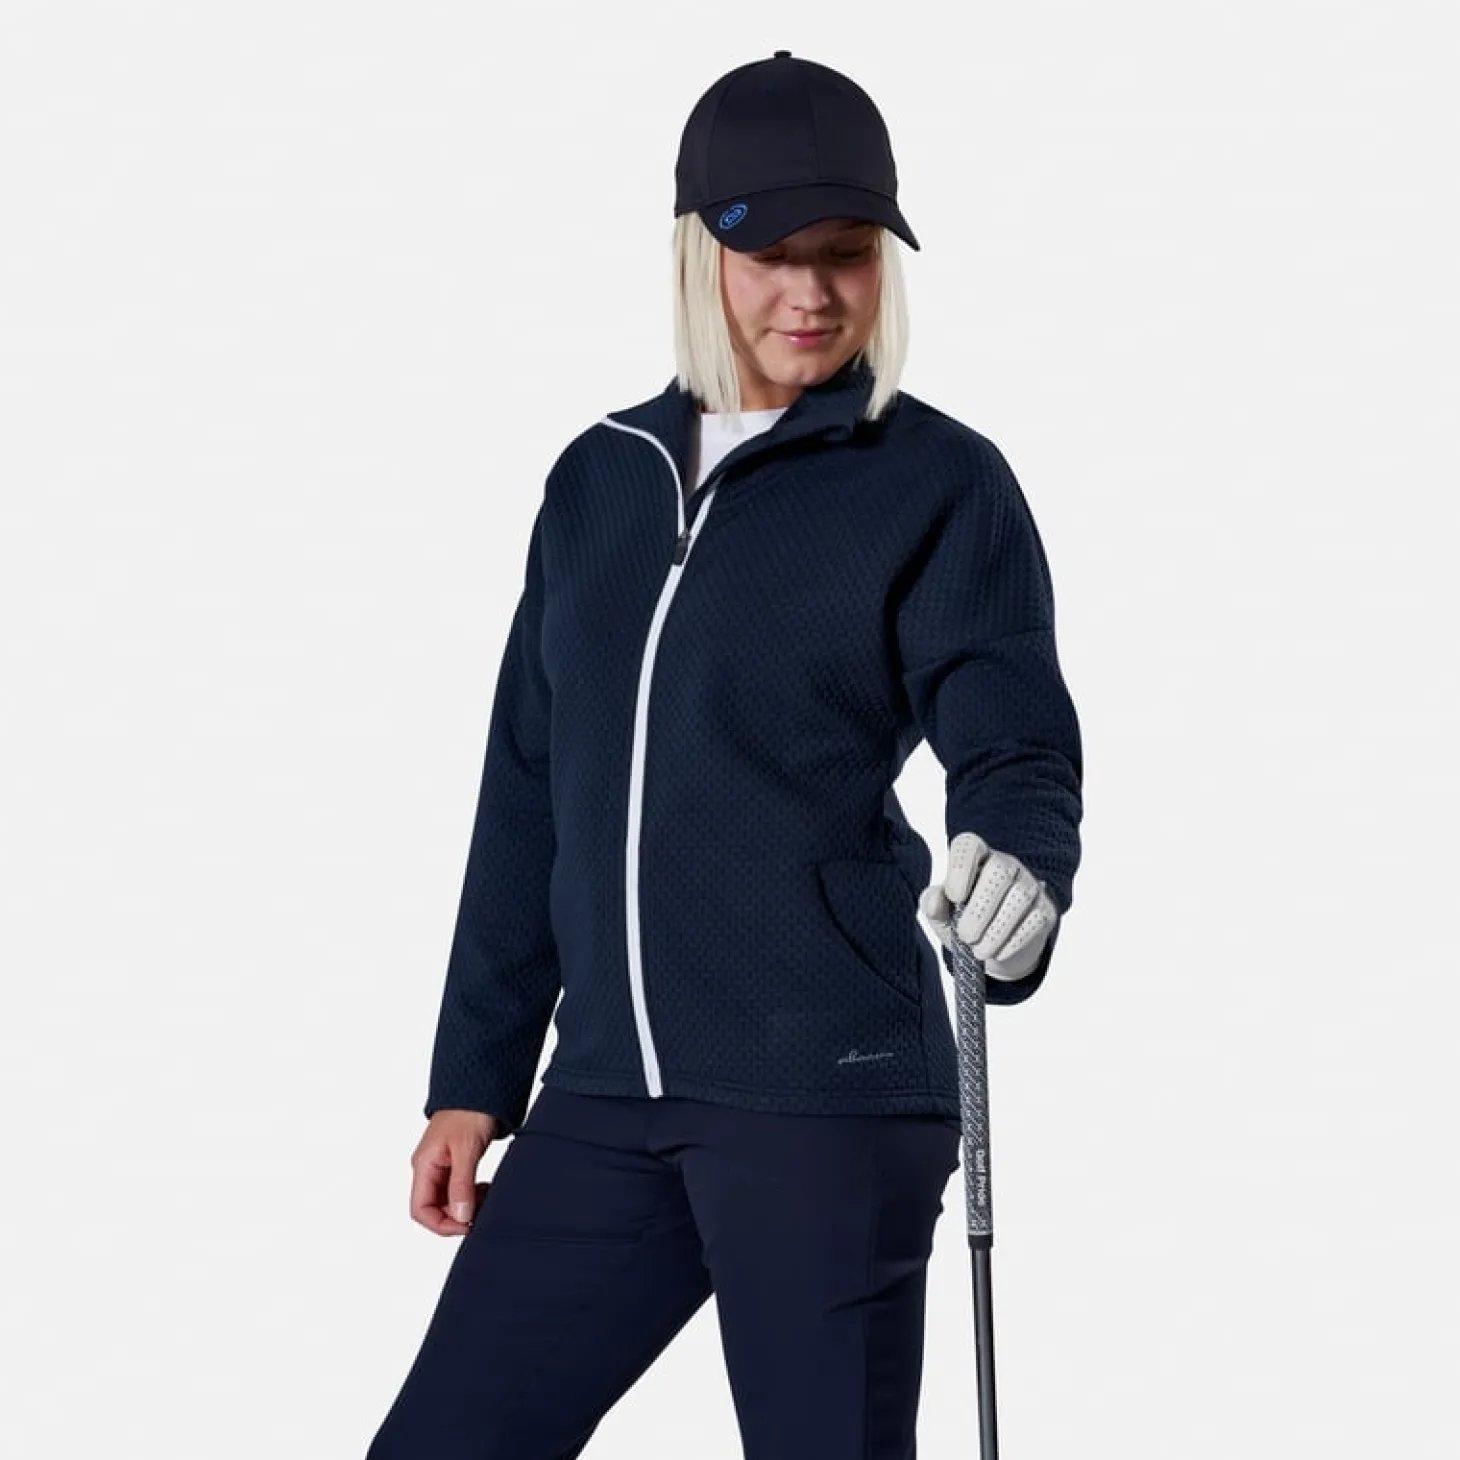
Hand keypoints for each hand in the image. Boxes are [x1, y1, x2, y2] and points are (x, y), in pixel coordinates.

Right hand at [410, 1109, 500, 1235]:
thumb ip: (461, 1184)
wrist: (481, 1086)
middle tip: (481, 1210)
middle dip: (456, 1215)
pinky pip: (458, 1188)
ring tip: (486, 1197)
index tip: (466, 1224)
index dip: (441, 1224)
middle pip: (434, 1208)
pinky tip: (485, 1188)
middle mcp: (428, 1168)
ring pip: (447, 1199)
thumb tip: (460, 1216)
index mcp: (423, 1165)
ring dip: (465, 1205)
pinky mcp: (455, 1161)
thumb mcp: (466, 1149)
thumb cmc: (469, 1110)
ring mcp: (441, 1165)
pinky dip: (471, 1194)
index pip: (420, 1210)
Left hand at [919, 831, 1057, 980]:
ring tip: (979, 951)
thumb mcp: (941, 914)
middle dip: (980, 908)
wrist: (991, 948)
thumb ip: (933, 903)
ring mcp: (1029, 884)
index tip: (954, 896)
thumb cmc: (961, 921)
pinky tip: (998, 952)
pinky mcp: (1045, 909)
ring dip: (997, 929)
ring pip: (1020, 897)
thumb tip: (934, 900)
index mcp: (975, 857)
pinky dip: (1014, 940)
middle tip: (966, 936)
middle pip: (999, 870)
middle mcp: (1005, 864)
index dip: (961, 867)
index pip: (969, 846)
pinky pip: (1035, 920)